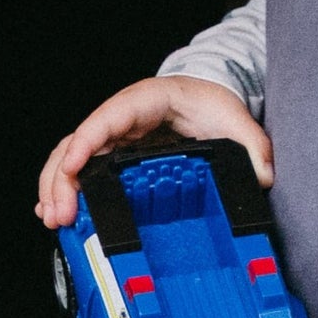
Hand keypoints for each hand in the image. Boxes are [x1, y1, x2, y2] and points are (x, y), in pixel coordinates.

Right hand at [36, 73, 268, 227]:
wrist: (207, 97)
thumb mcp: (237, 122)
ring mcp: (113, 135)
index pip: (108, 119)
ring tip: (53, 220)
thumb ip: (253, 147)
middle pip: (79, 142)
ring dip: (57, 187)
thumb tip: (263, 176)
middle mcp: (120, 117)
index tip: (72, 169)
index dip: (86, 143)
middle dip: (62, 178)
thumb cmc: (213, 105)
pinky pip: (81, 168)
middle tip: (60, 215)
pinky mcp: (111, 153)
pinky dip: (65, 188)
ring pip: (71, 156)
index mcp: (146, 101)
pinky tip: (56, 212)